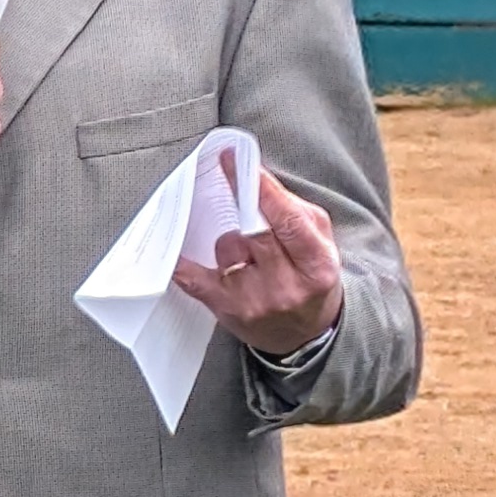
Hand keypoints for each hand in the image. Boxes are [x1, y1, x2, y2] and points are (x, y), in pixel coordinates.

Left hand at [172, 170, 343, 357]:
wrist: (303, 336)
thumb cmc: (310, 278)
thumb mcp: (321, 244)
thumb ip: (296, 210)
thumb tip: (257, 179)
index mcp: (318, 265)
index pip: (285, 220)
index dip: (259, 187)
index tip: (233, 160)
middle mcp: (286, 286)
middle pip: (253, 231)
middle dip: (245, 209)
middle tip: (236, 192)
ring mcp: (254, 301)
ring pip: (226, 246)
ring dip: (232, 243)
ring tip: (250, 258)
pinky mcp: (226, 310)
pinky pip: (193, 278)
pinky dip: (182, 262)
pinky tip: (174, 252)